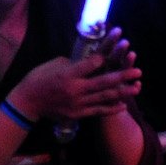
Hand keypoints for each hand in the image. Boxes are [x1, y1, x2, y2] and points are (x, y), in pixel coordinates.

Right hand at [9, 30, 144, 122]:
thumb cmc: (39, 78)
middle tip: (138, 71)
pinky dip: (111, 108)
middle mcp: (75, 89)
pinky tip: (123, 105)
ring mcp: (77, 104)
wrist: (28, 102)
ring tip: (136, 87)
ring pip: (104, 98)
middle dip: (122, 76)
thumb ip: (74, 64)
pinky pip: (98, 111)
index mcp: (68, 74)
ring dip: (122, 92)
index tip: (117, 50)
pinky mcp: (77, 114)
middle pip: (103, 82)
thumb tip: (89, 62)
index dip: (105, 57)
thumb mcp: (54, 64)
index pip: (92, 64)